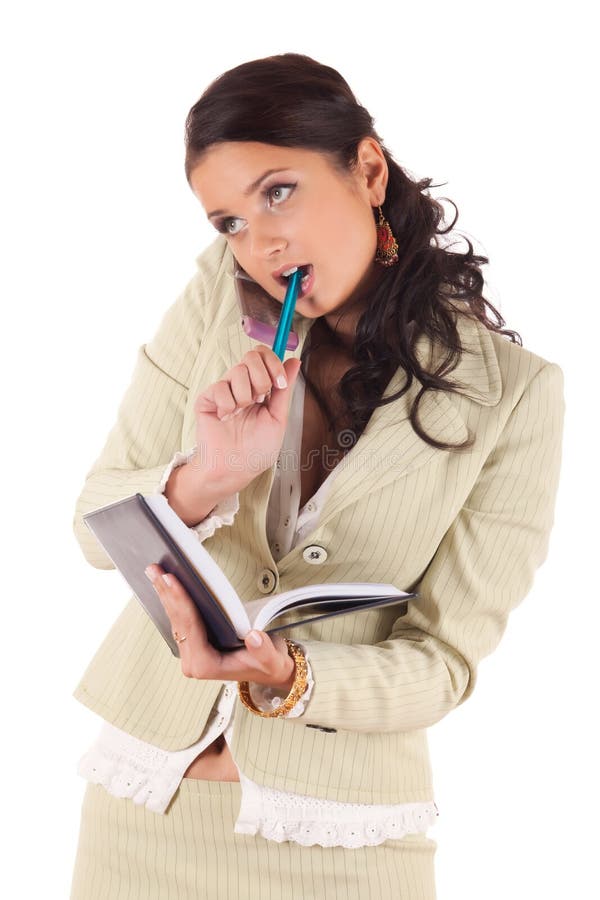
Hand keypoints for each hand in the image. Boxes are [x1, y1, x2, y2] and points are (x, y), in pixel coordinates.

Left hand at [144, 563, 295, 690]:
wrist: (269, 671)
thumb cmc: (269, 665)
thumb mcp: (272, 660)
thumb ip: (264, 652)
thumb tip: (254, 637)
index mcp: (206, 666)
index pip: (189, 627)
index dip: (180, 601)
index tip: (171, 580)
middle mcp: (193, 662)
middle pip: (177, 621)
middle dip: (166, 593)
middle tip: (155, 569)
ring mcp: (190, 653)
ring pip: (174, 619)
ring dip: (165, 594)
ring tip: (155, 571)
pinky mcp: (192, 644)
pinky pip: (179, 620)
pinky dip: (173, 600)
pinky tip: (166, 585)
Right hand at [190, 346, 301, 493]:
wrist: (236, 467)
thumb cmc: (257, 448)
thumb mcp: (278, 417)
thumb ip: (284, 388)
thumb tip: (294, 362)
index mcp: (260, 386)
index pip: (264, 355)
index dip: (273, 362)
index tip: (280, 383)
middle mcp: (242, 384)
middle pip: (252, 356)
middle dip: (261, 379)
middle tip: (259, 400)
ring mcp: (224, 390)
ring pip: (237, 371)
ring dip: (245, 397)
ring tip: (240, 414)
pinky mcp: (207, 398)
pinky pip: (220, 388)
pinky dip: (227, 405)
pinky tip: (225, 418)